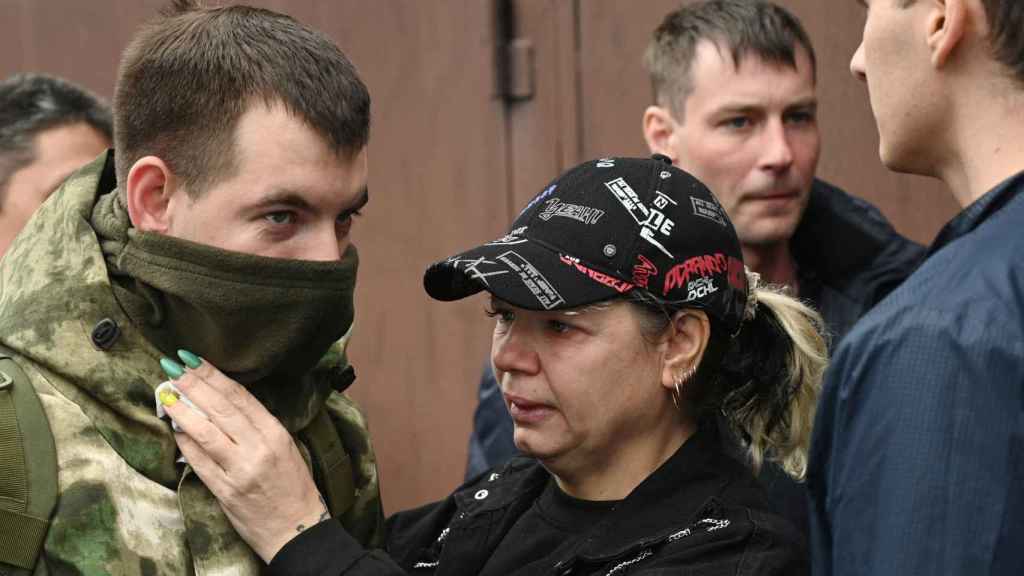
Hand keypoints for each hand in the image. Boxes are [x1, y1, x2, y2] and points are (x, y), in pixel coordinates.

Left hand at [160, 352, 328, 561]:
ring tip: (166, 394)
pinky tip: (174, 429)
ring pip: (206, 433)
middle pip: (221, 409)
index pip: (241, 397)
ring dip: (183, 411)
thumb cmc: (293, 485)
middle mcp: (259, 449)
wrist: (297, 529)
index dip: (215, 376)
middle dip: (194, 385)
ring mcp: (241, 470)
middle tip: (173, 366)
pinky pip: (200, 462)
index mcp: (275, 433)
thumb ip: (257, 427)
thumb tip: (220, 403)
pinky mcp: (226, 491)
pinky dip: (185, 444)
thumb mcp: (285, 447)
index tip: (195, 360)